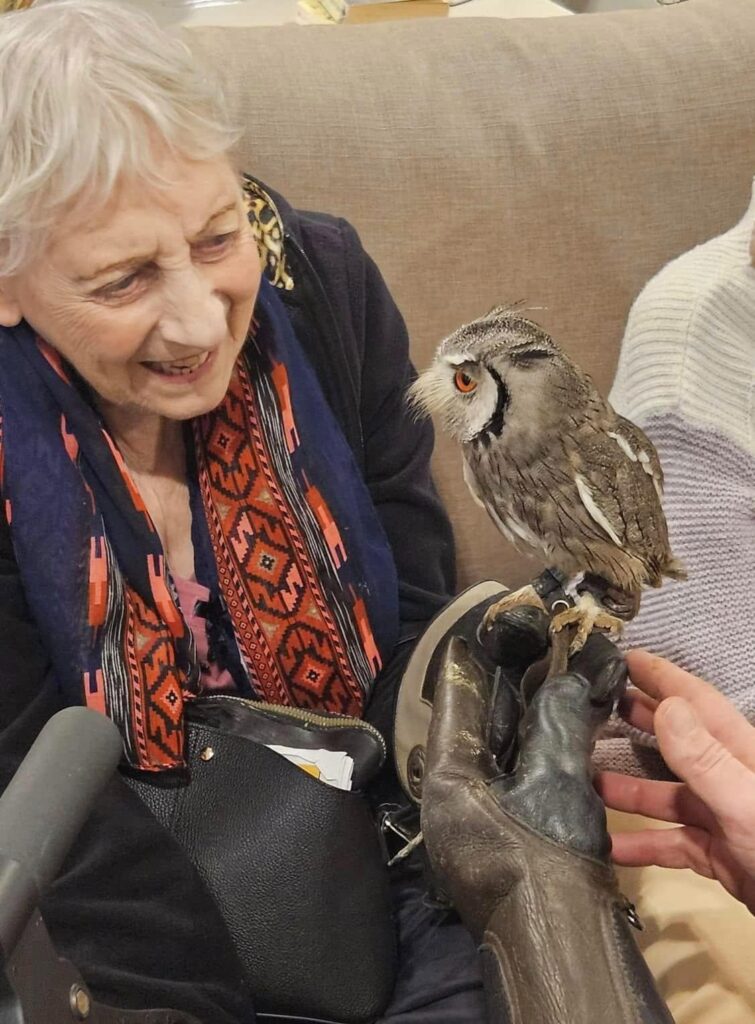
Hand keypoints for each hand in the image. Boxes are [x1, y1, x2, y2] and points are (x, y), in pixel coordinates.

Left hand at [421, 616, 626, 936]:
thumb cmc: (548, 859)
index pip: (452, 713)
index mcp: (448, 783)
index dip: (463, 673)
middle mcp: (450, 801)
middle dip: (494, 694)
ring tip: (535, 679)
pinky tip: (547, 732)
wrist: (563, 942)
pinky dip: (524, 754)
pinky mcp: (497, 840)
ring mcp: (472, 825)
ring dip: (514, 722)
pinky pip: (506, 782)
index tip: (465, 639)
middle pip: (471, 734)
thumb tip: (568, 678)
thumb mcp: (555, 782)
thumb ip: (556, 724)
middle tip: (514, 650)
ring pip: (490, 758)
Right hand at [596, 650, 754, 914]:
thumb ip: (705, 758)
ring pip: (668, 795)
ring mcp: (725, 818)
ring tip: (583, 781)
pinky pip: (672, 844)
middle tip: (594, 707)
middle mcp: (730, 778)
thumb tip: (664, 706)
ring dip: (627, 788)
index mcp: (741, 753)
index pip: (696, 702)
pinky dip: (641, 845)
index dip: (662, 676)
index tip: (623, 657)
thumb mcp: (745, 802)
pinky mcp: (719, 856)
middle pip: (679, 740)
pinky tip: (609, 848)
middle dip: (640, 720)